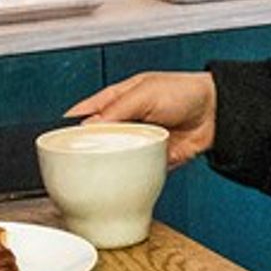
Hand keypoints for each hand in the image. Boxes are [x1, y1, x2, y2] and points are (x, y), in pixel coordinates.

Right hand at [66, 70, 216, 168]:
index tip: (55, 137)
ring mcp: (137, 142)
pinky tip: (118, 178)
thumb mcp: (144, 94)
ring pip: (113, 157)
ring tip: (93, 170)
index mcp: (118, 100)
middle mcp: (125, 122)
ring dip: (107, 163)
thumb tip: (89, 125)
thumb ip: (116, 109)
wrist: (216, 114)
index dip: (69, 123)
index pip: (86, 112)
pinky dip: (127, 175)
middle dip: (85, 148)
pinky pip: (133, 170)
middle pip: (96, 138)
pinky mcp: (150, 159)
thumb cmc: (183, 92)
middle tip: (72, 158)